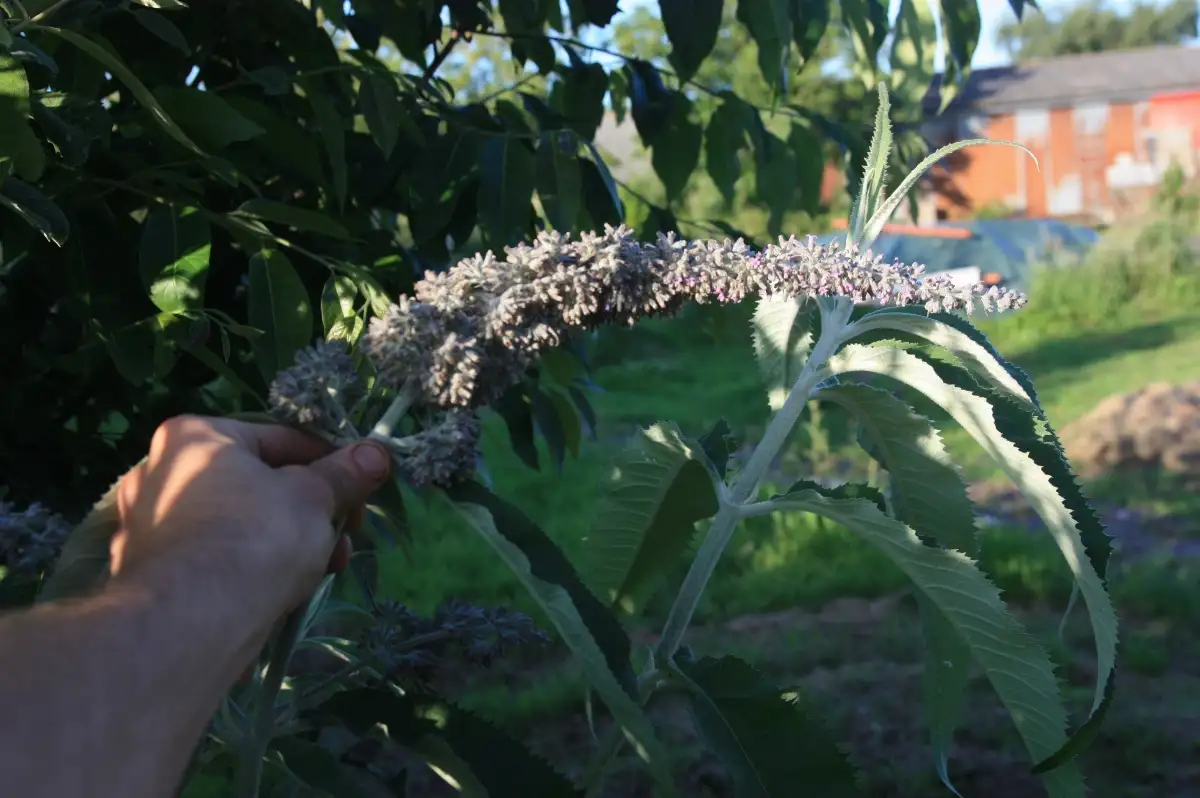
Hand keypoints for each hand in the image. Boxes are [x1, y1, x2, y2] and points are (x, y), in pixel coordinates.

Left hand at [110, 415, 391, 631]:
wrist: (197, 619)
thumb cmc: (257, 535)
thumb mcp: (315, 496)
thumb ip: (346, 473)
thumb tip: (378, 453)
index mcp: (196, 436)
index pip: (282, 439)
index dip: (332, 462)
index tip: (361, 488)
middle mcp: (161, 472)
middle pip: (261, 483)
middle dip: (312, 509)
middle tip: (347, 533)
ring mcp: (151, 526)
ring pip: (243, 523)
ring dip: (292, 540)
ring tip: (329, 565)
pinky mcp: (154, 573)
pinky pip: (220, 557)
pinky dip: (255, 565)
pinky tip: (290, 587)